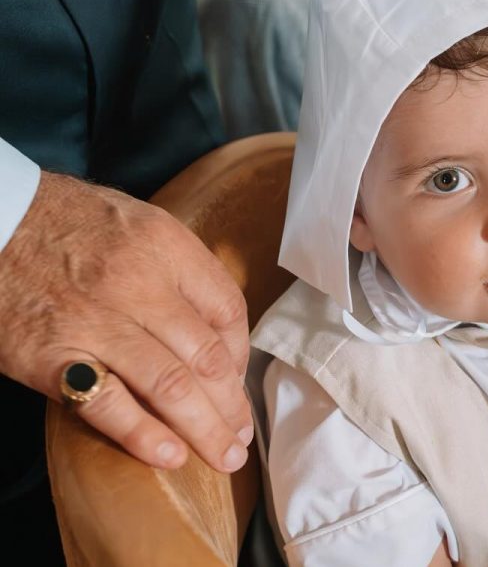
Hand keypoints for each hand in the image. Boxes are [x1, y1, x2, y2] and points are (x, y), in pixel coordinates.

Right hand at [0, 173, 252, 471]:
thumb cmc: (68, 223)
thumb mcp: (139, 224)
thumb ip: (181, 270)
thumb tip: (217, 331)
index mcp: (166, 247)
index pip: (227, 310)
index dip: (241, 355)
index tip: (239, 383)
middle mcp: (138, 284)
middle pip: (206, 357)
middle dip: (231, 406)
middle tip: (241, 438)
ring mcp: (96, 323)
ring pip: (170, 386)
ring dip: (203, 429)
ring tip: (222, 456)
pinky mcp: (52, 357)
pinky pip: (108, 404)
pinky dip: (143, 435)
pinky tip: (169, 456)